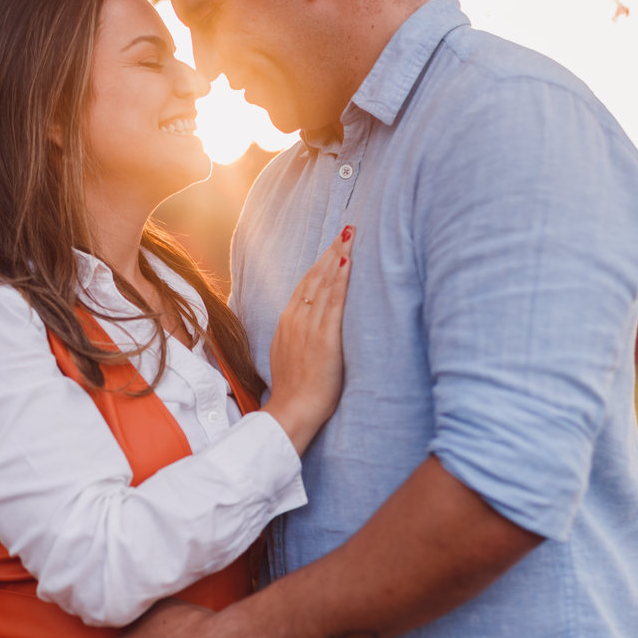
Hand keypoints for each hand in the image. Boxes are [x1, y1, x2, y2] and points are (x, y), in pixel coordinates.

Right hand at [262, 225, 353, 455]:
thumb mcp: (288, 354)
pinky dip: (340, 279)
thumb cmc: (295, 388)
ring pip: (324, 283)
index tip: (332, 246)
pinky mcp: (325, 337)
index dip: (319, 264)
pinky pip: (334, 301)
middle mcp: (296, 318)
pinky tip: (348, 262)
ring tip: (350, 236)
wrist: (293, 408)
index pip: (305, 284)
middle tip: (346, 229)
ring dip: (338, 256)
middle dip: (331, 251)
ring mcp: (309, 326)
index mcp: (287, 321)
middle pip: (315, 277)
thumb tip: (307, 327)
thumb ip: (297, 335)